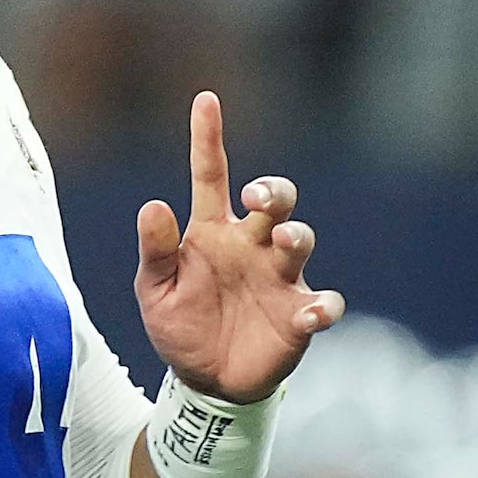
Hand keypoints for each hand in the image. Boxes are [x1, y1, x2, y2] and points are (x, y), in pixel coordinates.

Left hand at [134, 92, 344, 404]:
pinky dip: (323, 307)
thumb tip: (153, 206)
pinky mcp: (300, 315)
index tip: (205, 99)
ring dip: (296, 236)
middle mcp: (251, 245)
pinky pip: (324, 303)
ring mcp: (280, 277)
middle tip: (258, 197)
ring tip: (284, 240)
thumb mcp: (155, 287)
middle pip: (273, 201)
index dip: (208, 137)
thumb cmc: (178, 323)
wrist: (204, 378)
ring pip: (300, 240)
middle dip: (273, 191)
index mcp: (211, 231)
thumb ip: (156, 249)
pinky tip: (309, 314)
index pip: (210, 175)